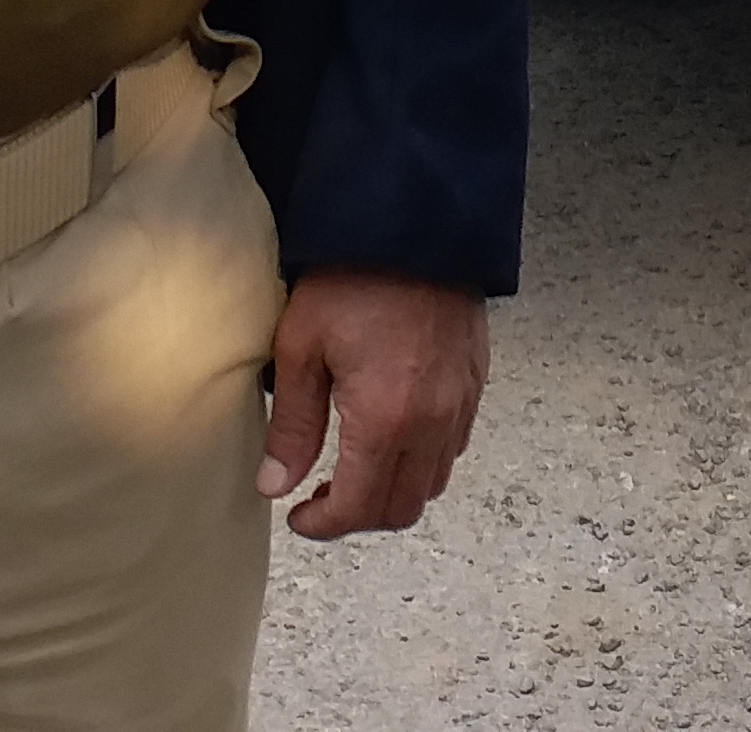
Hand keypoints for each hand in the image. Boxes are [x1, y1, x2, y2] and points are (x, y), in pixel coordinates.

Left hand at [261, 267, 490, 537]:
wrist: (414, 224)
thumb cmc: (350, 279)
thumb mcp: (302, 346)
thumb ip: (292, 426)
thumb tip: (275, 486)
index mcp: (384, 419)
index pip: (358, 507)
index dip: (324, 526)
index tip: (297, 517)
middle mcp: (431, 422)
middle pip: (402, 508)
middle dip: (359, 517)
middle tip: (322, 498)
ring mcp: (460, 403)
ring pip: (433, 482)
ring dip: (394, 491)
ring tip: (355, 468)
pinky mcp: (475, 381)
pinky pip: (453, 446)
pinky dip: (423, 460)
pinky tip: (393, 433)